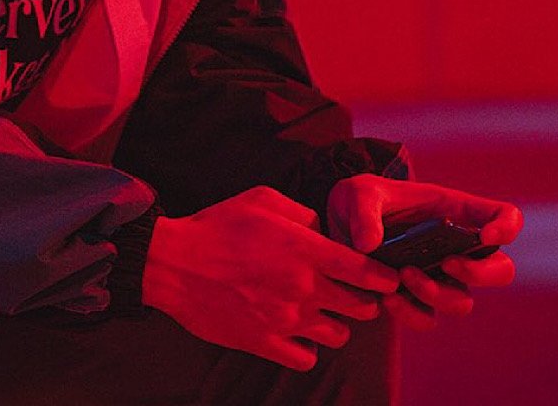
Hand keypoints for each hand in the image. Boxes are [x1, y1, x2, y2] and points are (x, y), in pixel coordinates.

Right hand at [143, 186, 399, 370]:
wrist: (172, 263)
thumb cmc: (216, 226)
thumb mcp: (261, 199)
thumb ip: (303, 213)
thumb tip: (326, 229)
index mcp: (307, 251)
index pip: (368, 272)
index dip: (384, 277)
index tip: (384, 278)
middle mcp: (304, 288)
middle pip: (362, 308)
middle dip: (363, 301)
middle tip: (348, 294)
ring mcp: (286, 319)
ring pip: (339, 336)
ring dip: (334, 325)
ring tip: (317, 313)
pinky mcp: (266, 343)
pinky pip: (307, 358)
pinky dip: (306, 349)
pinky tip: (294, 333)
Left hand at [325, 175, 522, 330]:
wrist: (335, 229)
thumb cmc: (358, 202)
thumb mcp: (356, 194)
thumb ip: (365, 211)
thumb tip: (371, 245)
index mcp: (455, 212)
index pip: (505, 217)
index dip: (507, 227)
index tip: (487, 235)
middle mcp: (456, 249)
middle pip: (501, 271)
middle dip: (482, 273)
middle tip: (447, 263)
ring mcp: (440, 279)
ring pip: (463, 302)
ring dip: (437, 293)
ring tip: (403, 274)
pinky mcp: (416, 302)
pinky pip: (427, 319)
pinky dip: (410, 312)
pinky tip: (386, 296)